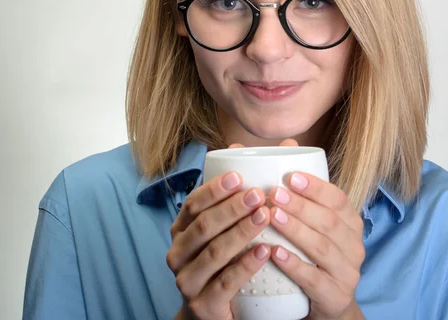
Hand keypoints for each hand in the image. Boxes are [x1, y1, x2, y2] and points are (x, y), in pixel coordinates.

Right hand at [166, 147, 271, 319]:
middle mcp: (178, 253)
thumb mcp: (227, 226)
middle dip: (231, 208)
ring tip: (266, 216)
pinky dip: (245, 266)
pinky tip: (265, 251)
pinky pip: (224, 283)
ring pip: (213, 252)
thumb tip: (269, 144)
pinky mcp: (203, 305)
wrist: (214, 311)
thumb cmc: (225, 259)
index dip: (214, 189)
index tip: (238, 175)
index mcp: (182, 229)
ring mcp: (187, 281)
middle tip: (259, 194)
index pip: (193, 203)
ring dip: (240, 232)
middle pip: (202, 226)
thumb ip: (242, 189)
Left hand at [267, 141, 365, 319]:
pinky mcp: (335, 298)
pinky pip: (315, 280)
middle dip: (301, 205)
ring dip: (296, 230)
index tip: (291, 176)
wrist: (323, 305)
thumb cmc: (311, 254)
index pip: (339, 200)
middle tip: (273, 193)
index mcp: (350, 223)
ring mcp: (347, 274)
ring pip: (322, 248)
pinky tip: (274, 253)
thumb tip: (283, 143)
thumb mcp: (310, 222)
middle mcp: (354, 246)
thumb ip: (299, 187)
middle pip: (329, 222)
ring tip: (271, 216)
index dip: (316, 187)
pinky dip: (295, 265)